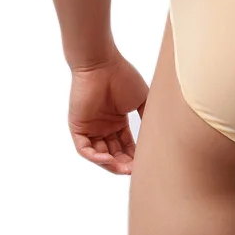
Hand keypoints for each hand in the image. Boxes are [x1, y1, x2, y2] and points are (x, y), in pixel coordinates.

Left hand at [68, 50, 149, 174]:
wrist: (102, 64)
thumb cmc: (122, 76)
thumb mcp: (142, 98)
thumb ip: (147, 116)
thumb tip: (156, 135)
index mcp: (117, 120)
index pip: (126, 144)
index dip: (135, 154)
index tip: (146, 162)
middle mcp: (103, 126)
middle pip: (114, 152)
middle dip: (124, 163)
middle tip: (135, 170)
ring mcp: (90, 128)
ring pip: (99, 154)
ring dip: (111, 164)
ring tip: (125, 169)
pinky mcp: (77, 127)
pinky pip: (84, 149)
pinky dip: (95, 156)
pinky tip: (108, 159)